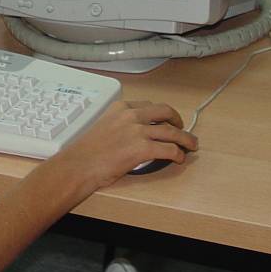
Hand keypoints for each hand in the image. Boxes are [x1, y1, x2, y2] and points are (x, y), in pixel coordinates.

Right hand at [56, 99, 194, 187]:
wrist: (79, 165)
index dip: (161, 114)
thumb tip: (134, 135)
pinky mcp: (142, 149)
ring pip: (172, 132)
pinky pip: (169, 149)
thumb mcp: (103, 126)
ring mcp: (138, 132)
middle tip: (182, 128)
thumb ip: (121, 125)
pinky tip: (179, 158)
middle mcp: (131, 116)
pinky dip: (177, 154)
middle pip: (165, 112)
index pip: (149, 105)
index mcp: (121, 108)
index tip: (166, 119)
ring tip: (191, 145)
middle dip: (177, 120)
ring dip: (185, 139)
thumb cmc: (86, 152)